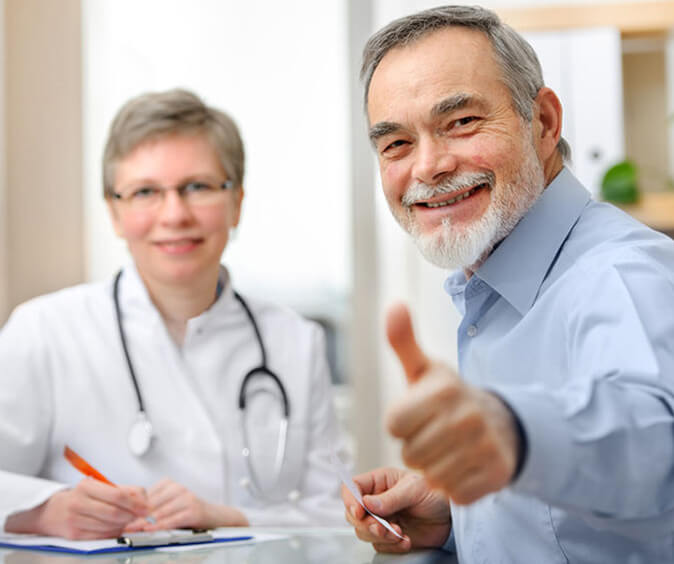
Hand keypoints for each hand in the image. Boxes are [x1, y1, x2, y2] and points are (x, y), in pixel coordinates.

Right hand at [5, 479, 147, 538]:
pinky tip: (117, 527)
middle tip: (142, 516)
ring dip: (124, 525)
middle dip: (132, 515)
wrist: (53, 511)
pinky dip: (114, 532)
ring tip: (129, 520)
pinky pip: (102, 536)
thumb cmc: (82, 497)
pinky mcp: (74, 535)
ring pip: (109, 526)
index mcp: (87, 486)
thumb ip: (124, 490)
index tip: (147, 507)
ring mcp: (75, 520)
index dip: (135, 502)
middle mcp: (79, 502)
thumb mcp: (100, 486)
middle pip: (114, 512)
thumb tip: (145, 499)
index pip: (117, 494)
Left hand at [125, 478, 248, 531]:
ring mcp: (187, 497)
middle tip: (122, 525)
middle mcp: (178, 488)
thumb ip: (151, 505)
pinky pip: (172, 519)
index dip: (131, 506)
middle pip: (151, 503)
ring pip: (160, 511)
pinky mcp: (193, 509)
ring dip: (144, 522)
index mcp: (169, 484)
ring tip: (131, 529)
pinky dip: (159, 526)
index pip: (145, 495)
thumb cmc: (188, 512)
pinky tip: (150, 530)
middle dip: (135, 516)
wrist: (215, 516)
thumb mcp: (169, 504)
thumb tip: (125, 510)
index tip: (119, 515)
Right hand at [342, 467, 449, 553]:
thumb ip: (391, 497)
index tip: (359, 512)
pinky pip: (380, 545)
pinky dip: (392, 546)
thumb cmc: (435, 493)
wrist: (451, 517)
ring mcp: (381, 519)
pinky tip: (406, 540)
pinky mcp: (389, 537)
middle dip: (366, 523)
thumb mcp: (414, 489)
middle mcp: (376, 500)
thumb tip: (367, 504)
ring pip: (363, 532)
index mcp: (379, 482)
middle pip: (353, 514)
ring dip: (379, 536)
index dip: (350, 500)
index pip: (352, 488)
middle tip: (382, 527)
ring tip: (399, 533)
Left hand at [386, 303, 520, 504]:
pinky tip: (464, 465)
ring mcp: (484, 447)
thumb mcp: (425, 370)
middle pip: (409, 454)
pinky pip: (453, 493)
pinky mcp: (495, 475)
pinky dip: (454, 485)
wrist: (503, 423)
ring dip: (434, 467)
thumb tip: (395, 305)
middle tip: (436, 433)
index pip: (394, 424)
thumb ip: (403, 341)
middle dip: (417, 446)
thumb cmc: (450, 398)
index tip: (419, 414)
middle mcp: (467, 416)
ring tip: (449, 449)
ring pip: (430, 475)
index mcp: (444, 389)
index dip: (402, 422)